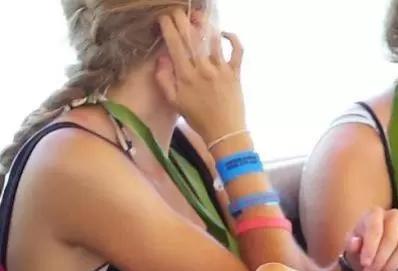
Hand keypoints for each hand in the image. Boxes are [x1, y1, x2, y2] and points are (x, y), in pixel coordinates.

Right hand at [154, 9, 246, 143]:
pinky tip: (224, 33)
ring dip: (204, 25)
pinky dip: (232, 38)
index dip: (168, 28)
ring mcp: (221, 70)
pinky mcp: (235, 73)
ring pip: (212, 40)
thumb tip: (161, 59)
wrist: (224, 132)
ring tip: (198, 16)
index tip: (164, 18)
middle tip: (177, 11)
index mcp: (186, 76)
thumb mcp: (174, 102)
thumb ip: (164, 79)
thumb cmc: (198, 118)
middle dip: (182, 20)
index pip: (175, 44)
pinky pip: (237, 51)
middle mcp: (203, 69)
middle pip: (192, 38)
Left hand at [342, 208, 397, 270]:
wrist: (373, 256)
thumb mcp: (351, 248)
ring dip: (391, 265)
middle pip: (391, 238)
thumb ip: (351, 245)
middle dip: (380, 259)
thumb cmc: (360, 249)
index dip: (371, 248)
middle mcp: (394, 216)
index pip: (375, 228)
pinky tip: (395, 270)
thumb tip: (355, 243)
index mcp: (374, 213)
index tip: (365, 264)